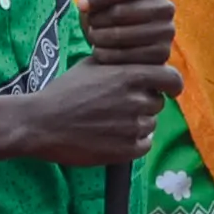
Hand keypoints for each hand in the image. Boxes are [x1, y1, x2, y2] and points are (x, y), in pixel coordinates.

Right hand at [10, 59, 175, 168]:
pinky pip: (144, 144)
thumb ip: (119, 64)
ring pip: (150, 124)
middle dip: (144, 103)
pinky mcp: (126, 150)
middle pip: (157, 103)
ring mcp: (132, 127)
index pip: (171, 79)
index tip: (170, 90)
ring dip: (136, 123)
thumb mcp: (91, 66)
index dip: (172, 84)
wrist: (40, 123)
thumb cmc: (63, 93)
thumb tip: (137, 63)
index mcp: (130, 76)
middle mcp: (136, 101)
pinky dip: (134, 142)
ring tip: (108, 122)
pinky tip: (112, 137)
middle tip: (118, 106)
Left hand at [76, 0, 176, 67]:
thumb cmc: (109, 10)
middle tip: (89, 23)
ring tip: (92, 35)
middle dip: (97, 18)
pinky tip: (99, 51)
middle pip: (121, 12)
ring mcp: (167, 32)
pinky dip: (106, 54)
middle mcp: (166, 7)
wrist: (122, 42)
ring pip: (121, 35)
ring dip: (98, 37)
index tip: (81, 4)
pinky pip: (126, 56)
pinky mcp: (162, 54)